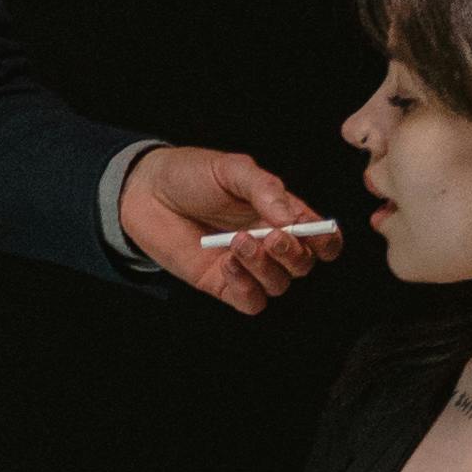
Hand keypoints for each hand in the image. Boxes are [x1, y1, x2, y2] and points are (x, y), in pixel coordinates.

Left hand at [124, 145, 341, 313]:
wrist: (145, 192)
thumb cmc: (191, 175)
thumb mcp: (231, 169)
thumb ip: (265, 188)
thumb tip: (291, 218)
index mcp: (281, 214)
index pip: (321, 238)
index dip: (326, 240)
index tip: (316, 232)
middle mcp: (269, 243)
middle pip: (304, 265)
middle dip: (293, 253)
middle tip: (269, 236)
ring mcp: (247, 266)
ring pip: (279, 284)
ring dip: (265, 267)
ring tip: (238, 242)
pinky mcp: (223, 284)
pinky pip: (251, 301)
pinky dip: (246, 287)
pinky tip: (227, 264)